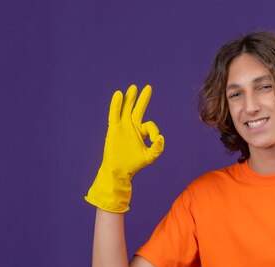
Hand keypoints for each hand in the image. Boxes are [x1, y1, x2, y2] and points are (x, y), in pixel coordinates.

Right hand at [85, 84, 164, 212]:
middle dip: (143, 99)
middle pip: (138, 110)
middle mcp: (131, 127)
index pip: (150, 125)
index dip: (154, 130)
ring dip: (130, 99)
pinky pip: (115, 114)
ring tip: (133, 88)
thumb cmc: (134, 164)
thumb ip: (157, 148)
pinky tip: (118, 94)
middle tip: (148, 88)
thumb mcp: (149, 156)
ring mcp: (122, 127)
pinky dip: (116, 104)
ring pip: (126, 109)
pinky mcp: (114, 129)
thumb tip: (161, 138)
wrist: (119, 171)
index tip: (155, 139)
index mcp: (140, 132)